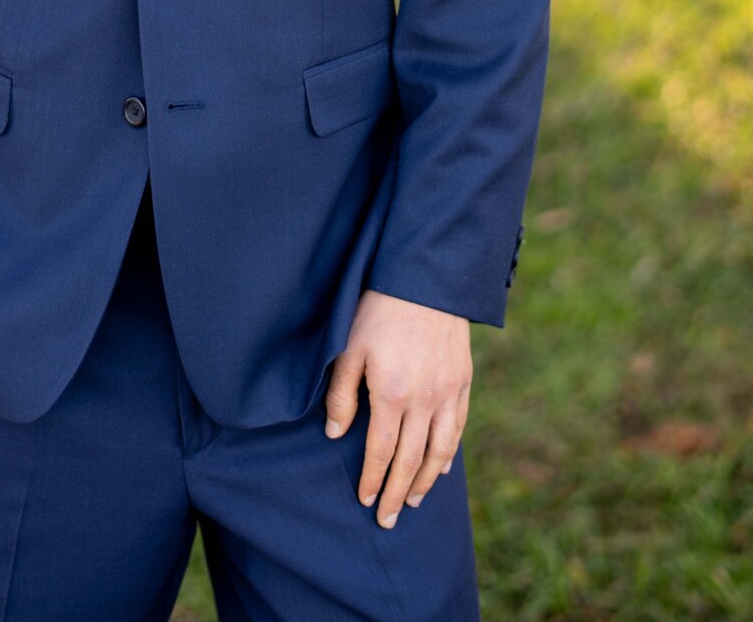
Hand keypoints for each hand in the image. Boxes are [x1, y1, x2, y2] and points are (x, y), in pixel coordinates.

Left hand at [323, 289, 471, 528]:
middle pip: (412, 461)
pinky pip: (459, 427)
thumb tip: (336, 435)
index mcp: (392, 393)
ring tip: (414, 501)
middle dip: (398, 493)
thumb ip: (343, 395)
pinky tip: (442, 466)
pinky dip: (450, 452)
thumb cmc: (378, 309)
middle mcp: (424, 400)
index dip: (373, 479)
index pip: (382, 452)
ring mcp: (448, 392)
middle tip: (388, 519)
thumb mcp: (349, 347)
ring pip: (440, 451)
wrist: (424, 278)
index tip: (364, 499)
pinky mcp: (463, 380)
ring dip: (426, 481)